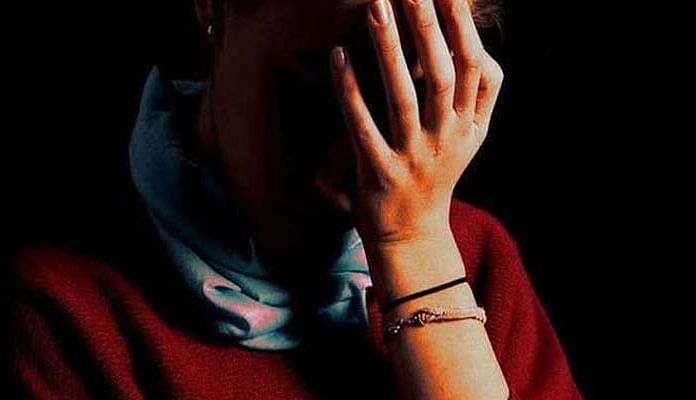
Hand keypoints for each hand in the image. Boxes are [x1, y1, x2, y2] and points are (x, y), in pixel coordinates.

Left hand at [330, 0, 503, 248]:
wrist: (414, 235)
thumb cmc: (437, 175)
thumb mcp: (471, 138)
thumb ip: (481, 95)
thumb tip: (478, 46)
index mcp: (470, 126)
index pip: (474, 68)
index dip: (462, 27)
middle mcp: (447, 139)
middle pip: (443, 76)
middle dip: (428, 28)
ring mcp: (414, 158)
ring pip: (403, 98)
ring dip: (390, 51)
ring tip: (376, 6)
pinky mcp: (380, 173)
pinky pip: (362, 127)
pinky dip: (350, 92)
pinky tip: (339, 57)